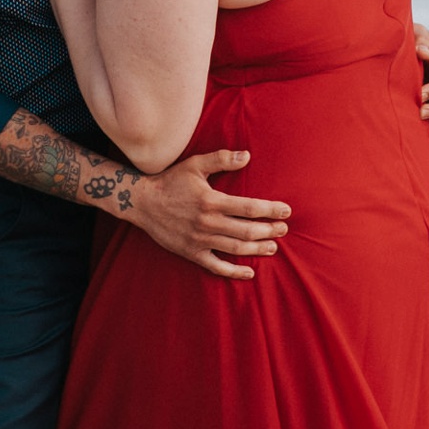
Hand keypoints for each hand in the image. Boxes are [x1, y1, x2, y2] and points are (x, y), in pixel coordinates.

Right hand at [119, 149, 288, 280]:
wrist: (142, 202)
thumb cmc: (170, 181)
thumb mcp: (195, 165)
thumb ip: (221, 159)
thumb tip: (247, 156)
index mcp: (211, 200)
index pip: (249, 208)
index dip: (270, 210)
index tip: (286, 211)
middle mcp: (207, 222)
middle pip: (246, 230)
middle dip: (269, 230)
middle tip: (284, 229)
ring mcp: (199, 240)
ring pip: (235, 249)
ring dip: (257, 249)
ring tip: (273, 246)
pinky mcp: (191, 252)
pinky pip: (215, 266)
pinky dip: (233, 271)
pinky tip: (249, 272)